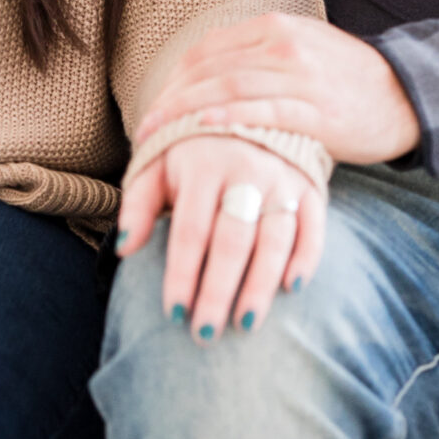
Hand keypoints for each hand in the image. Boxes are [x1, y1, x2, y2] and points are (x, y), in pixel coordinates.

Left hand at [115, 134, 323, 338]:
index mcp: (203, 166)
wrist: (242, 105)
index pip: (191, 231)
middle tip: (205, 333)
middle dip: (218, 290)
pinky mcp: (310, 185)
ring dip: (261, 284)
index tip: (173, 313)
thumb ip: (138, 204)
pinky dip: (307, 257)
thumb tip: (124, 249)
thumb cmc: (189, 150)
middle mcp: (247, 169)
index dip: (183, 274)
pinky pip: (314, 225)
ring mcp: (282, 177)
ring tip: (244, 324)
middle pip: (233, 240)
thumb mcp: (156, 164)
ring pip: (275, 238)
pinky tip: (292, 288)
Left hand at [136, 11, 420, 164]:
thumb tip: (211, 85)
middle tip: (143, 128)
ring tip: (156, 135)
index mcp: (275, 28)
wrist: (408, 96)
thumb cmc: (348, 84)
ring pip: (228, 88)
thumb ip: (260, 62)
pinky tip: (201, 128)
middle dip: (170, 100)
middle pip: (209, 69)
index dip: (173, 81)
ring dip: (185, 112)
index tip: (152, 108)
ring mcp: (300, 75)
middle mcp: (283, 44)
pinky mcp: (316, 108)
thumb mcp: (302, 54)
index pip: (207, 52)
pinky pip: (262, 110)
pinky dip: (227, 117)